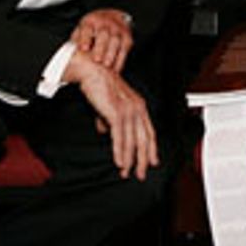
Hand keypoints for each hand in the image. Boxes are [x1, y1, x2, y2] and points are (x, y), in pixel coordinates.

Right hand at [63, 52, 158, 179]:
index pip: (149, 132)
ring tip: (126, 172)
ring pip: (132, 141)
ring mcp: (128, 110)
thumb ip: (108, 119)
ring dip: (129, 159)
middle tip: (140, 174)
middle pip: (144, 139)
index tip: (152, 162)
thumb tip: (104, 132)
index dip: (151, 148)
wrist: (93, 71)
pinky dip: (120, 152)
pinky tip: (119, 162)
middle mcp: (137, 109)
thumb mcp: (108, 105)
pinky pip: (120, 137)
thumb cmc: (100, 86)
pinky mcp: (117, 112)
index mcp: (139, 106)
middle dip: (143, 159)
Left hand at [70, 9, 132, 72]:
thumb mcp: (81, 29)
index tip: (83, 49)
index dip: (85, 38)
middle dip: (101, 48)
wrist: (112, 17)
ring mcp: (117, 30)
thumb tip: (65, 56)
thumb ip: (75, 40)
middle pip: (104, 35)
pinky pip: (124, 49)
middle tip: (97, 60)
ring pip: (116, 41)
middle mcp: (105, 24)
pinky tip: (115, 68)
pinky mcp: (127, 37)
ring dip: (111, 54)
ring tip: (107, 66)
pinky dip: (120, 60)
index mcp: (90, 21)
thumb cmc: (93, 27)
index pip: (87, 28)